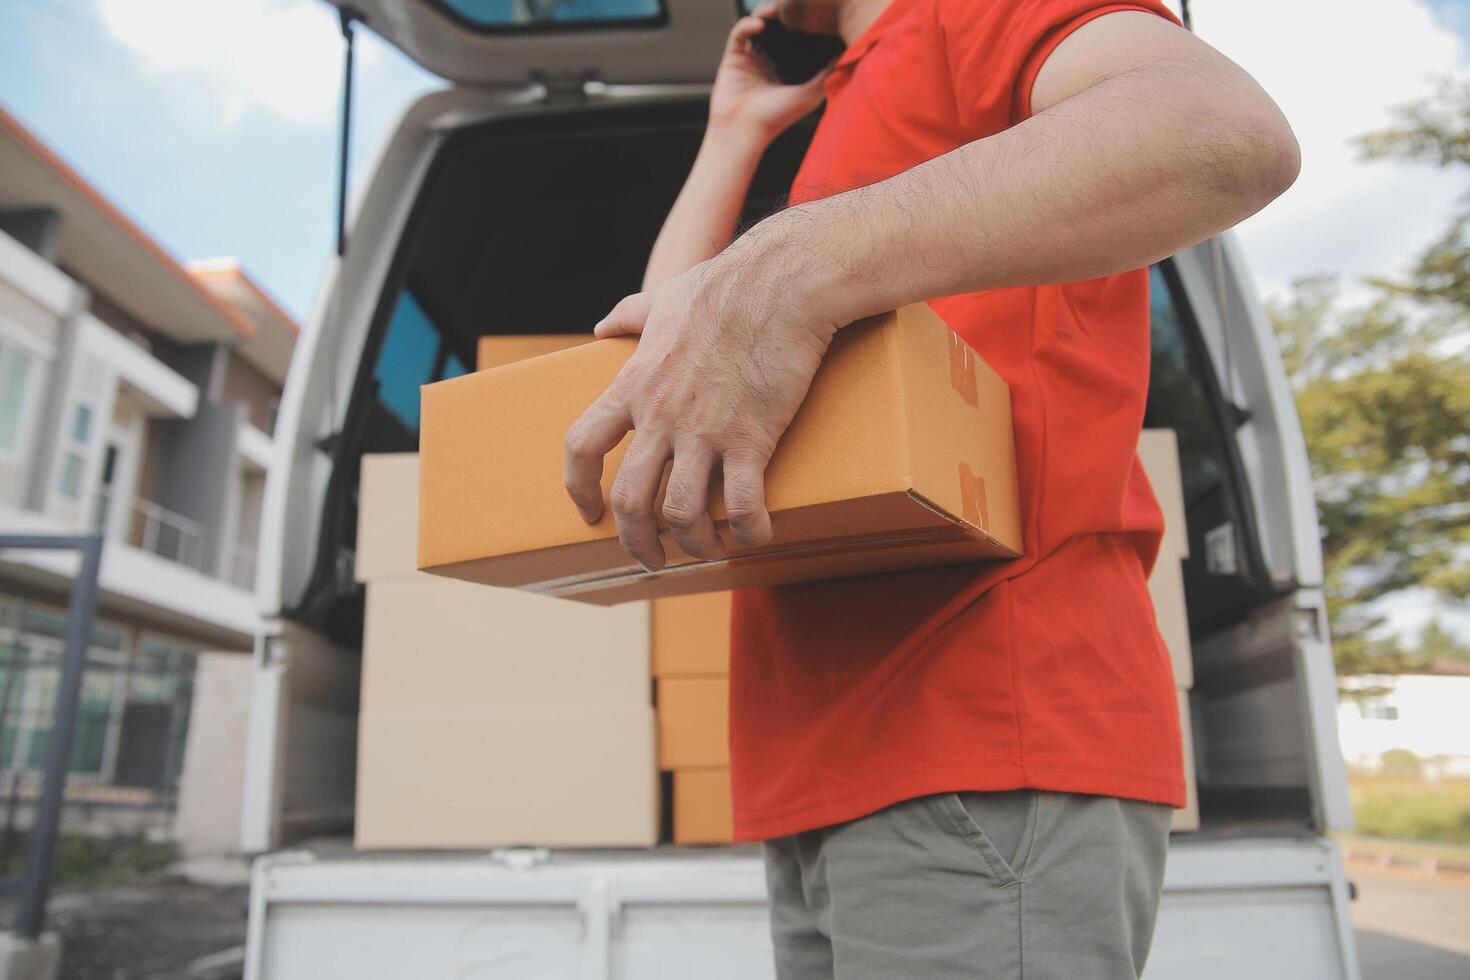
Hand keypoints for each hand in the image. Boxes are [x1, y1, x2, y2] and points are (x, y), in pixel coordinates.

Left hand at [564, 250, 839, 570]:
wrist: (780, 284)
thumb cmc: (724, 287)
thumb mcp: (664, 296)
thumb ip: (630, 315)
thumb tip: (605, 322)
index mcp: (634, 385)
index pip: (582, 446)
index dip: (578, 487)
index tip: (588, 512)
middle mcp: (661, 416)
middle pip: (630, 500)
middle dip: (637, 542)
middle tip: (652, 559)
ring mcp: (704, 431)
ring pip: (680, 514)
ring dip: (693, 544)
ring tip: (707, 551)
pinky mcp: (752, 439)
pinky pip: (744, 504)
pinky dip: (749, 532)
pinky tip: (757, 537)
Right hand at [709, 3, 831, 143]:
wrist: (743, 131)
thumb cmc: (777, 118)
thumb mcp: (811, 95)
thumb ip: (828, 74)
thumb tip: (848, 53)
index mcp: (787, 68)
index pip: (795, 39)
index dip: (802, 25)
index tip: (813, 16)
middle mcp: (769, 61)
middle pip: (777, 28)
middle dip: (783, 15)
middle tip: (793, 7)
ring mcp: (751, 57)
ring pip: (758, 24)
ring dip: (765, 13)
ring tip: (776, 10)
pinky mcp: (733, 57)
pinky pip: (739, 33)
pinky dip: (748, 24)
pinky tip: (760, 25)